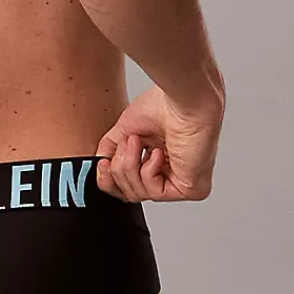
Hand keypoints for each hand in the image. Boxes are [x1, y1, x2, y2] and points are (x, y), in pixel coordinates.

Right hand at [95, 81, 222, 201]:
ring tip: (138, 142)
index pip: (129, 185)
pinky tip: (158, 153)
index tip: (102, 163)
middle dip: (120, 169)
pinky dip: (149, 171)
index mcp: (160, 159)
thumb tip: (100, 165)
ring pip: (140, 194)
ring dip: (131, 166)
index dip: (110, 179)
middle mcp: (173, 171)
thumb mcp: (125, 129)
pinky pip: (156, 194)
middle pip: (130, 193)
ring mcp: (184, 181)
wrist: (183, 99)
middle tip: (127, 144)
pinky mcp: (194, 189)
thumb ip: (110, 150)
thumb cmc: (164, 104)